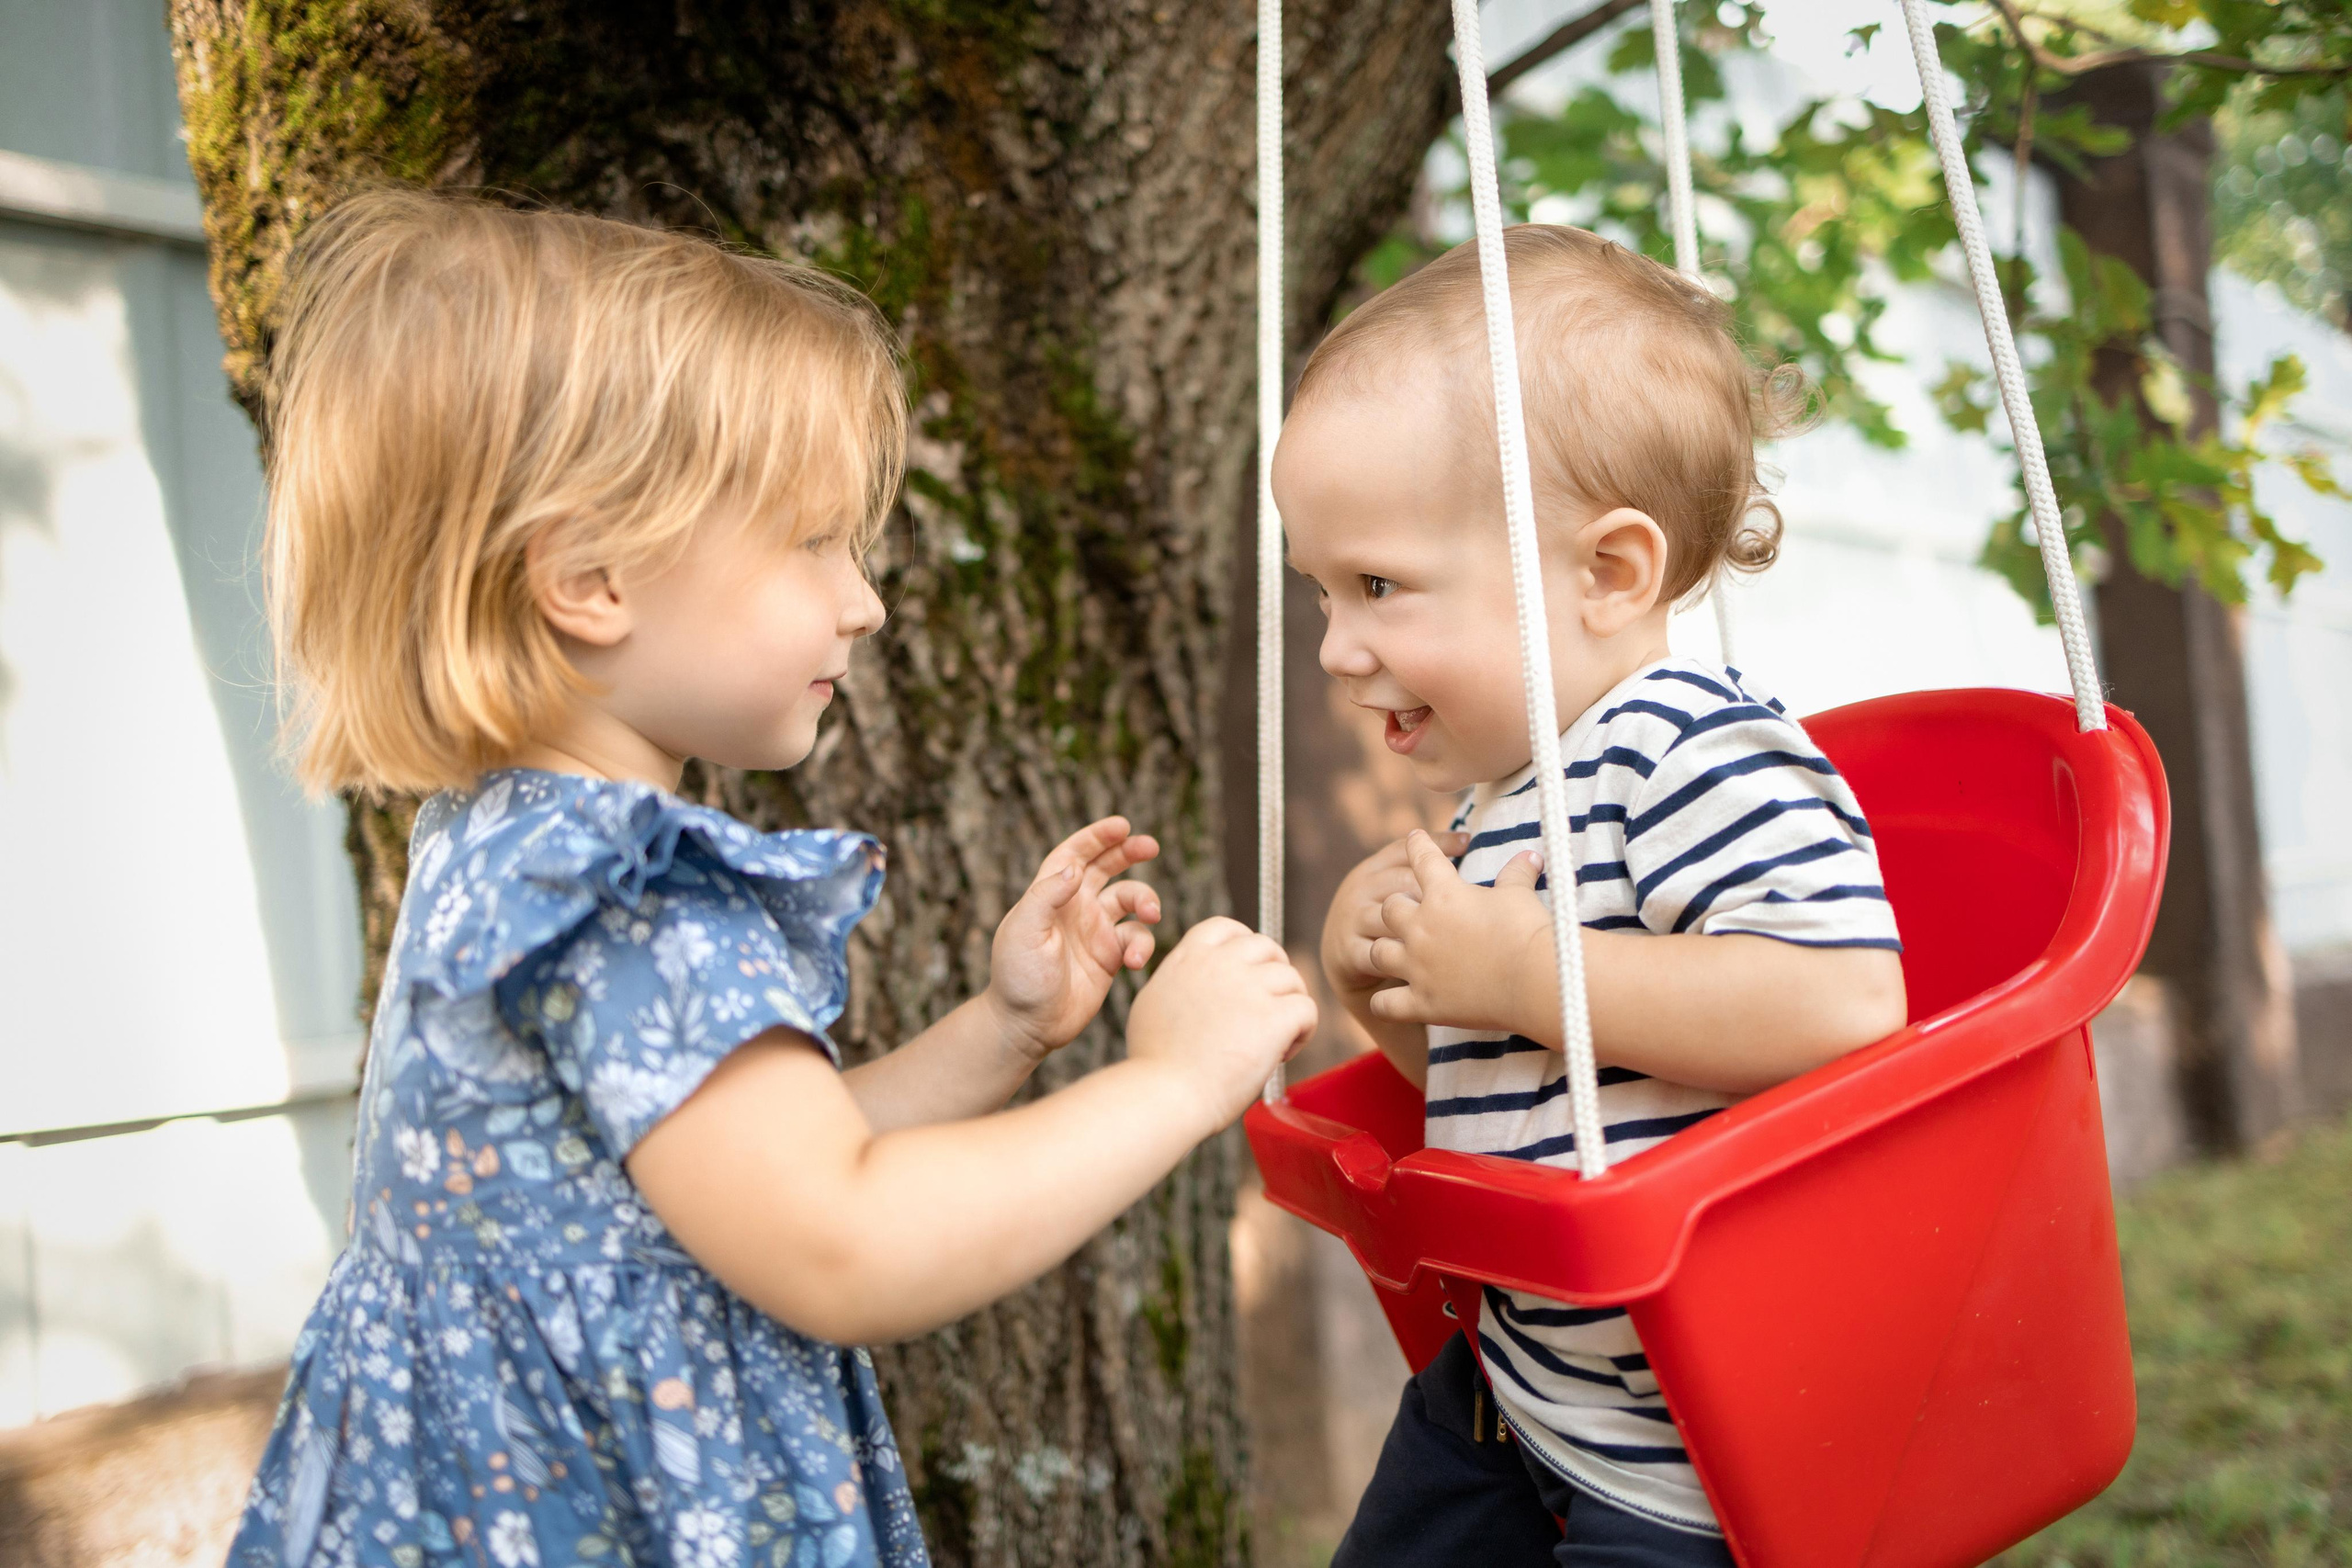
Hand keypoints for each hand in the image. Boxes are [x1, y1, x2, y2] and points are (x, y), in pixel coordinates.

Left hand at [985, 817, 1162, 1058]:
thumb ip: (1047, 895)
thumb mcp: (1024, 931)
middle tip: (1151, 846)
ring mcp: (1094, 932)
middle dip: (1129, 852)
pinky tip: (1133, 962)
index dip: (1097, 836)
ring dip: (1146, 900)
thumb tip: (1076, 868)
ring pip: (1130, 900)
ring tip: (1152, 915)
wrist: (1026, 1027)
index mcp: (1049, 894)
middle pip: (1107, 867)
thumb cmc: (1017, 978)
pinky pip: (1136, 940)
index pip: (1074, 854)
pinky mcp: (1110, 958)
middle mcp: (1075, 907)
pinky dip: (1142, 945)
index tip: (1122, 825)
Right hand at [1127, 917, 1317, 1131]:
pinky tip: (1282, 1053)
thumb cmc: (1155, 1065)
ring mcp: (1249, 987)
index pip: (1227, 928)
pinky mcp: (1274, 1016)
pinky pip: (1307, 1009)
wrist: (1165, 1094)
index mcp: (1189, 958)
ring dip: (1289, 1006)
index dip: (1245, 945)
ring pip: (1292, 979)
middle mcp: (1221, 963)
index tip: (1249, 972)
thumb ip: (1179, 982)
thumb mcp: (1153, 1003)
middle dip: (1274, 974)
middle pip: (1267, 947)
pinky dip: (1303, 1031)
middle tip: (1269, 1008)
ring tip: (1274, 1040)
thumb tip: (1196, 984)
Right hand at [1320, 831, 1469, 1001]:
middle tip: (1468, 905)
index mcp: (1373, 869)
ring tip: (1456, 937)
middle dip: (1436, 892)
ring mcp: (1351, 919)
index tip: (1468, 842)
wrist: (1343, 957)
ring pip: (1391, 917)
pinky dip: (1406, 959)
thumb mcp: (1394, 889)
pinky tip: (1432, 965)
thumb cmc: (1385, 919)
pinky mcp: (1348, 951)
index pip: (1403, 848)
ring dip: (1423, 928)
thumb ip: (1421, 871)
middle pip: (1401, 881)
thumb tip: (1468, 840)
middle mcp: (1360, 888)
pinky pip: (1380, 953)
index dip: (1435, 842)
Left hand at [1366, 830, 1551, 1034]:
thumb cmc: (1529, 932)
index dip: (1418, 845)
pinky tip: (1388, 1001)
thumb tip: (1531, 855)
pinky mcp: (1422, 1002)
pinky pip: (1384, 1004)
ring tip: (1394, 953)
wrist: (1535, 980)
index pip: (1422, 858)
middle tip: (1407, 911)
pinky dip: (1384, 1003)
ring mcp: (1417, 966)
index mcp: (1444, 894)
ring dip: (1385, 951)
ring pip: (1378, 952)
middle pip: (1389, 908)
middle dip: (1397, 907)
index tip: (1414, 838)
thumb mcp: (1521, 895)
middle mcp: (1421, 927)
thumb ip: (1518, 874)